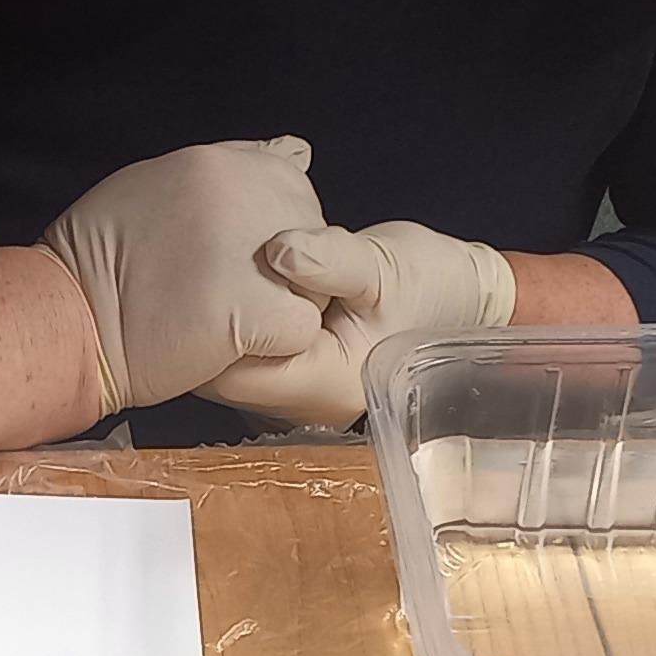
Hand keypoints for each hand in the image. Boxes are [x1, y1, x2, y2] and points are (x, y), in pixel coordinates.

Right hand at [39, 138, 332, 413]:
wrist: (68, 317)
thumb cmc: (97, 260)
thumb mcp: (160, 182)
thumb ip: (232, 172)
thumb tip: (294, 151)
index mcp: (226, 162)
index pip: (292, 187)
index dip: (268, 229)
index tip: (222, 254)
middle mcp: (250, 192)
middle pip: (311, 236)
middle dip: (279, 270)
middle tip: (213, 289)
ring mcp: (258, 248)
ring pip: (312, 287)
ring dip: (275, 308)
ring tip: (215, 313)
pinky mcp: (258, 307)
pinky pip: (300, 330)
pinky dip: (268, 348)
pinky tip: (221, 340)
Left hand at [201, 220, 520, 430]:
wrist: (458, 298)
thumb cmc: (430, 287)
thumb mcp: (385, 266)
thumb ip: (332, 260)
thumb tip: (279, 251)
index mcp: (328, 385)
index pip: (235, 374)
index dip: (208, 330)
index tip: (200, 278)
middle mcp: (307, 403)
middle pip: (223, 375)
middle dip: (207, 326)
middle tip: (197, 266)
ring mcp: (299, 394)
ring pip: (231, 365)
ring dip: (221, 324)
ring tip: (215, 271)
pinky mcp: (294, 373)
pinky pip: (249, 355)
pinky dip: (238, 322)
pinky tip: (238, 285)